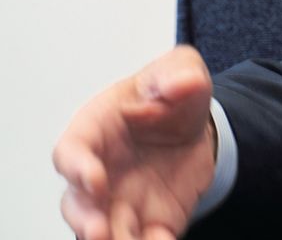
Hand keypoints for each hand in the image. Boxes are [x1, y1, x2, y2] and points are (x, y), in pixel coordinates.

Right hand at [53, 45, 216, 239]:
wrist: (197, 125)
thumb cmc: (170, 97)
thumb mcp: (180, 71)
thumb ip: (179, 73)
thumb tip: (182, 84)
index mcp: (96, 131)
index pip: (72, 152)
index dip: (78, 169)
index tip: (95, 180)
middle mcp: (100, 173)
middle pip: (79, 205)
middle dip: (86, 221)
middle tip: (99, 233)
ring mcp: (121, 202)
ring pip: (104, 231)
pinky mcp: (152, 221)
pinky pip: (147, 239)